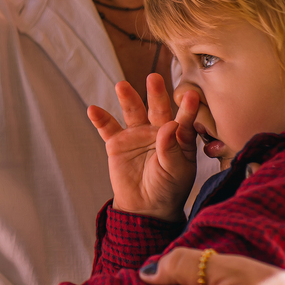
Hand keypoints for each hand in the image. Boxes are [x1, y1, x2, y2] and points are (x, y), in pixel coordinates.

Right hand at [87, 75, 197, 220]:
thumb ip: (171, 148)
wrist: (146, 206)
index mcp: (178, 138)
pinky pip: (107, 128)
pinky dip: (100, 118)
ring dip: (127, 98)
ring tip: (122, 85)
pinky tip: (93, 109)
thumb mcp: (176, 171)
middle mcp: (157, 131)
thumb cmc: (168, 188)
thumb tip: (168, 124)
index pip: (184, 120)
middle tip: (154, 78)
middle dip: (156, 94)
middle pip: (157, 109)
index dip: (187, 109)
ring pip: (132, 112)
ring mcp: (136, 135)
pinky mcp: (117, 143)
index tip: (191, 96)